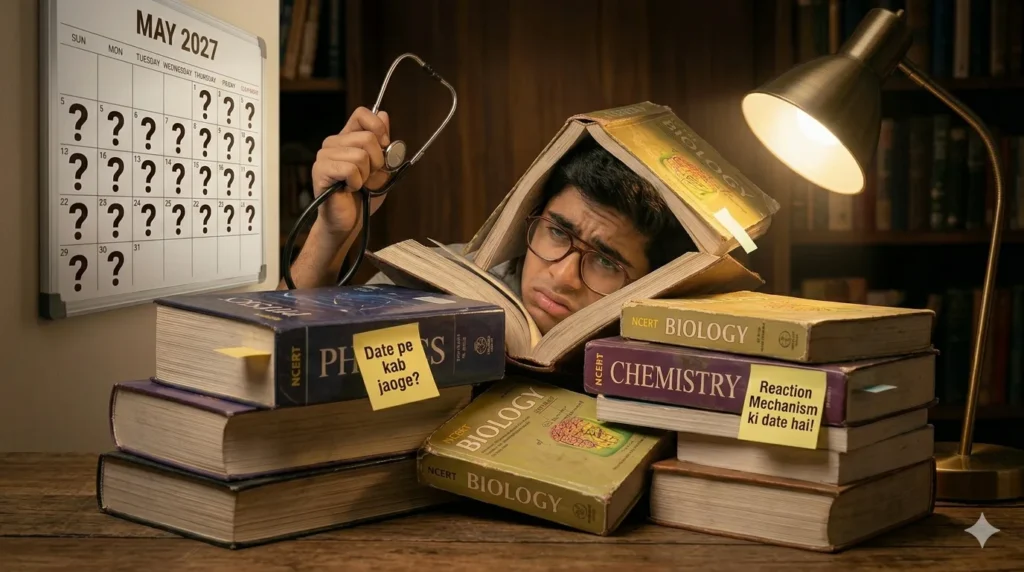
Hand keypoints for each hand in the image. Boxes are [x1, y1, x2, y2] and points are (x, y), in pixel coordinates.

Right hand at [311, 106, 392, 236]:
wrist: (351, 221)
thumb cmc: (364, 196)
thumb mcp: (382, 167)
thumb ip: (383, 143)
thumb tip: (384, 115)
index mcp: (348, 138)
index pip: (362, 113)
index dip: (378, 128)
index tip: (385, 147)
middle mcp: (334, 142)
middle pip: (367, 137)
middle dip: (377, 161)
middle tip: (368, 176)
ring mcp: (324, 155)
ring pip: (360, 155)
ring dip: (366, 175)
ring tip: (356, 184)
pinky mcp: (320, 170)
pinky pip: (350, 169)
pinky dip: (356, 183)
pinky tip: (348, 189)